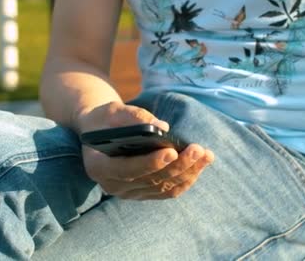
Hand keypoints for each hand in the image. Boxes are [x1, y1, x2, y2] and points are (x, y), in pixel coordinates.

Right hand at [77, 101, 214, 199]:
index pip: (127, 169)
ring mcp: (128, 192)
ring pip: (163, 188)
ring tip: (206, 155)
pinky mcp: (142, 193)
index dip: (150, 163)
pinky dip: (185, 179)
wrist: (100, 132)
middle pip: (150, 180)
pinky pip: (167, 191)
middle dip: (178, 166)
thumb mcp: (113, 110)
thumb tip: (164, 127)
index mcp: (98, 166)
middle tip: (199, 149)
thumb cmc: (105, 119)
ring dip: (188, 173)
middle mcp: (112, 185)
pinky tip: (199, 165)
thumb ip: (134, 117)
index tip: (172, 151)